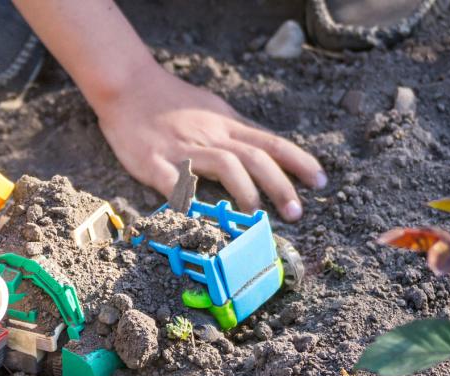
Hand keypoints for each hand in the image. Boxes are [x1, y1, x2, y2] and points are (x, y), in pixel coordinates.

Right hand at [93, 61, 326, 220]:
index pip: (271, 143)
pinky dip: (187, 198)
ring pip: (223, 164)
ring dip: (245, 190)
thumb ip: (238, 134)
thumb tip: (268, 152)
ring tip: (256, 214)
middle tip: (297, 212)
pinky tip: (197, 216)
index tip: (321, 181)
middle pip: (254, 157)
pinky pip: (173, 182)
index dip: (298, 162)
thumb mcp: (214, 112)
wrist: (128, 85)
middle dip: (279, 185)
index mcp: (226, 127)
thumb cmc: (171, 101)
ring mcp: (183, 149)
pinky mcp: (153, 161)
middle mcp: (211, 137)